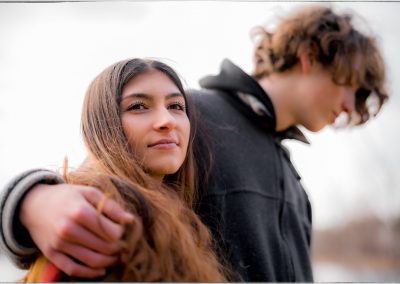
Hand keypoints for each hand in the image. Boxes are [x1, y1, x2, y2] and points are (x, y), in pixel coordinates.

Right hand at [19, 183, 133, 277]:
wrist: (34, 204)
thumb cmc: (67, 196)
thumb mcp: (89, 193)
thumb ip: (111, 206)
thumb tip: (130, 220)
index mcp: (80, 212)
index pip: (111, 232)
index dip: (122, 234)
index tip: (124, 231)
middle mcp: (68, 229)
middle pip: (104, 247)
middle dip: (119, 249)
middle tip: (125, 246)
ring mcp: (59, 244)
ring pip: (92, 261)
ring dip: (110, 262)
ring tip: (118, 257)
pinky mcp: (51, 254)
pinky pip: (74, 270)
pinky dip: (90, 274)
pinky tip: (102, 269)